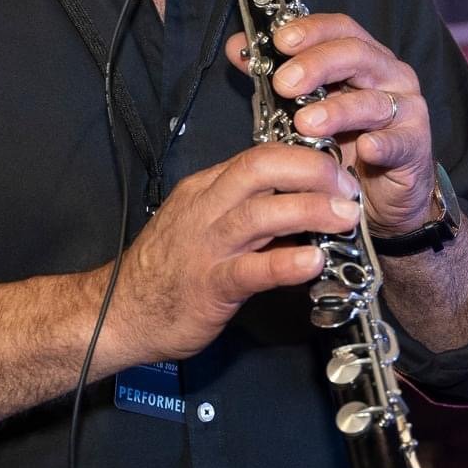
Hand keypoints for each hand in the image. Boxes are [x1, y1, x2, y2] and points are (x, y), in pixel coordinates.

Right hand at [109, 144, 361, 361]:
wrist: (119, 312)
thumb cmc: (167, 270)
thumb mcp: (205, 224)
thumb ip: (248, 211)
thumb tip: (302, 207)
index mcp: (207, 188)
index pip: (259, 155)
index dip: (305, 157)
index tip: (337, 171)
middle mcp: (206, 208)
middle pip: (261, 168)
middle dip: (311, 170)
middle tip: (347, 187)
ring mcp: (207, 246)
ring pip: (260, 213)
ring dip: (310, 210)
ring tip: (345, 218)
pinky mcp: (210, 285)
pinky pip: (252, 270)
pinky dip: (286, 263)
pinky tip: (313, 262)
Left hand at [225, 13, 436, 236]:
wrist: (379, 195)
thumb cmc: (344, 142)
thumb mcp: (305, 106)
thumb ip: (274, 76)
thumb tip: (236, 48)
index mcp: (363, 58)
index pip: (340, 29)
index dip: (311, 30)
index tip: (280, 40)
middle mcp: (389, 75)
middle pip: (356, 55)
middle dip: (317, 65)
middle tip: (284, 84)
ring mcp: (407, 109)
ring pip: (373, 100)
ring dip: (338, 110)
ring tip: (306, 123)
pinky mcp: (415, 145)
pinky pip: (399, 141)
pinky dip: (382, 144)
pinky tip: (364, 148)